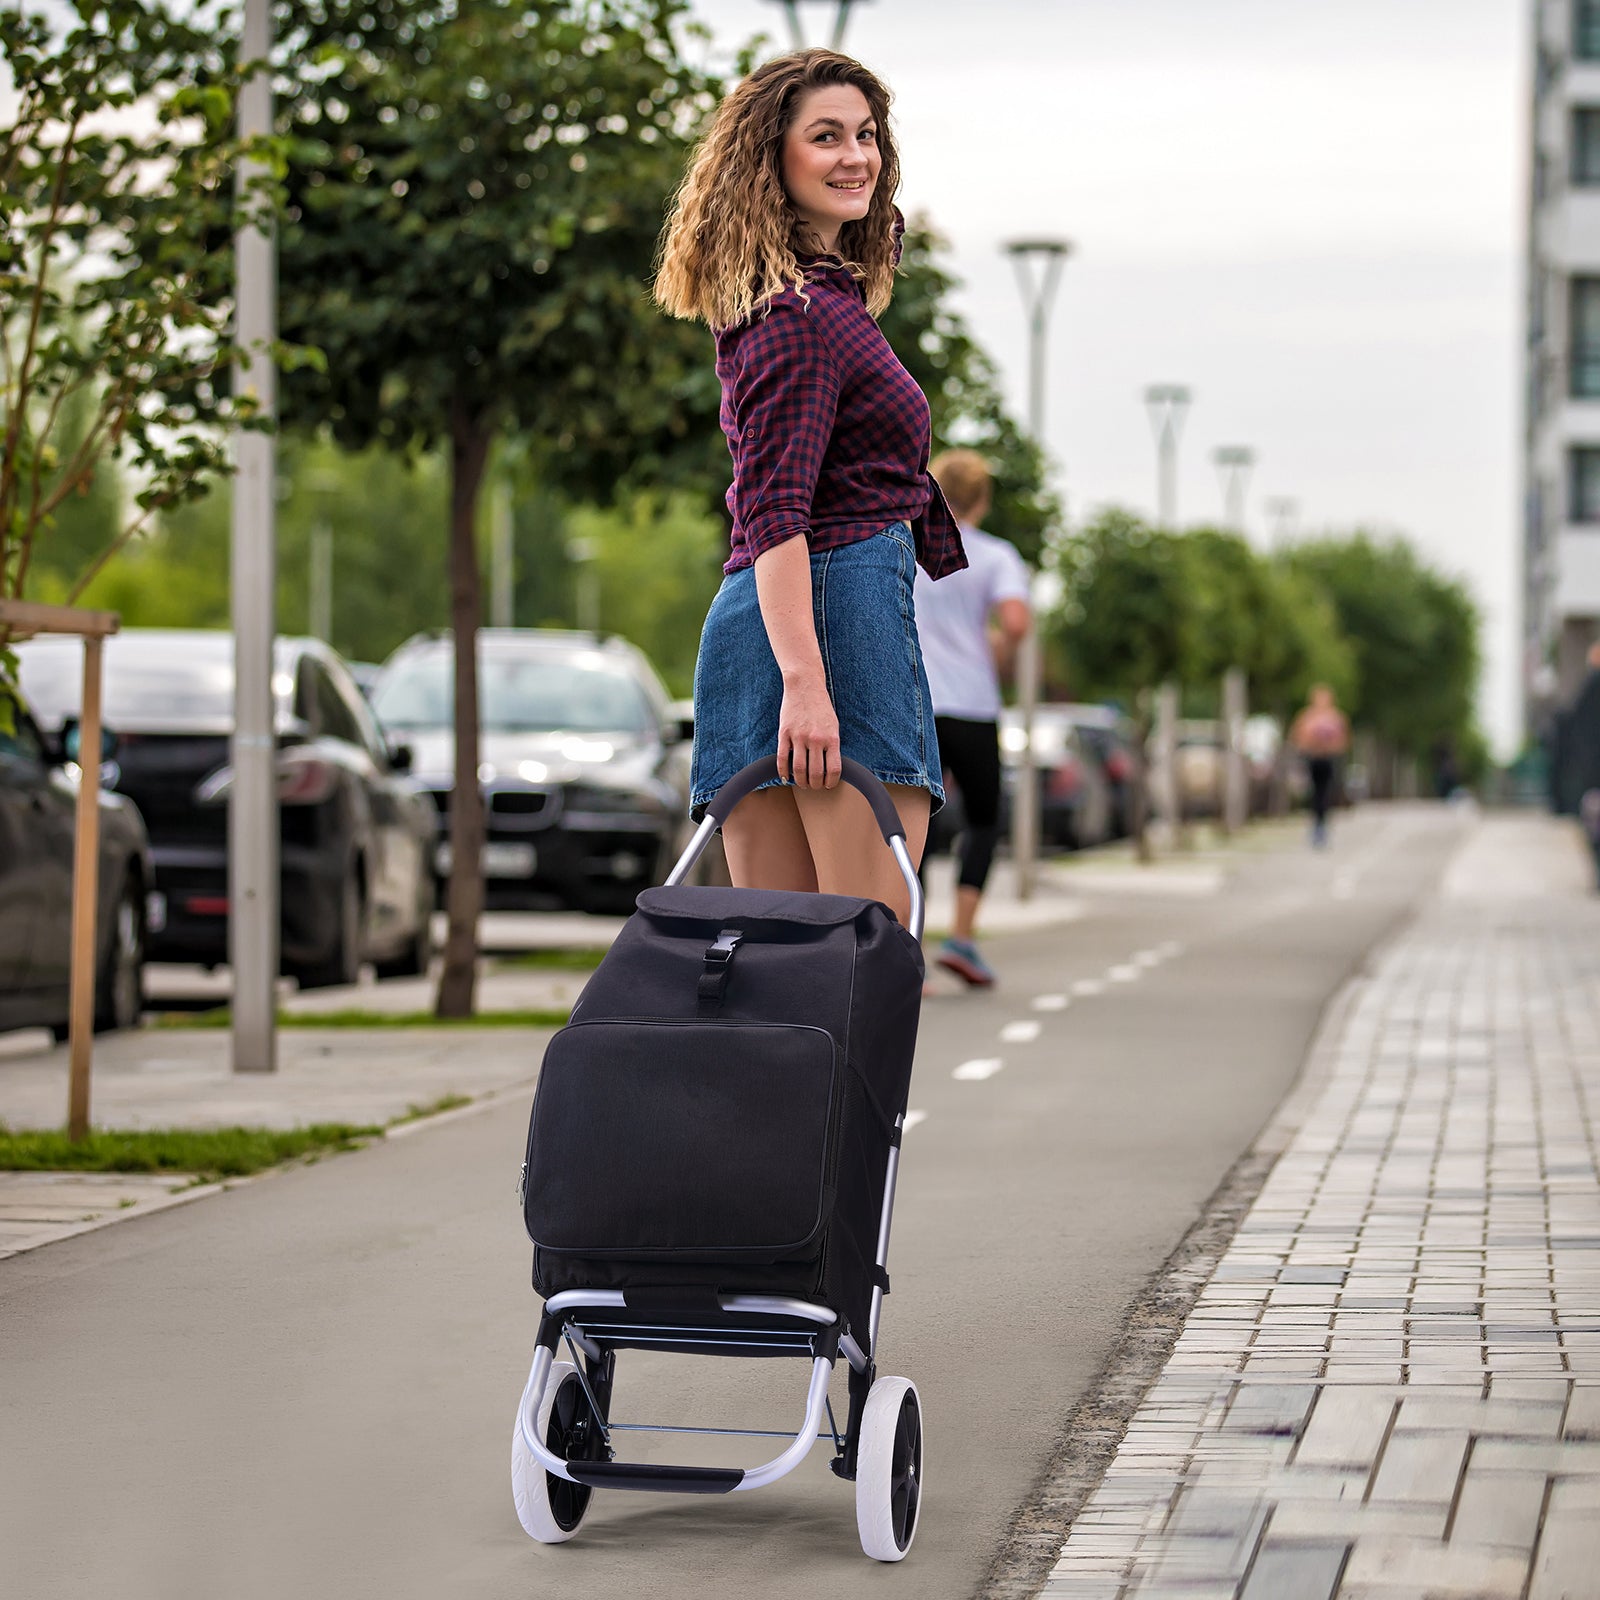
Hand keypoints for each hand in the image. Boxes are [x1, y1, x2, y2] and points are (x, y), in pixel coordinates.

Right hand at [777, 671, 839, 788]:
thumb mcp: (833, 725)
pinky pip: (783, 758)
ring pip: (799, 769)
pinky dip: (783, 771)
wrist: (805, 686)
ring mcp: (799, 736)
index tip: (828, 785)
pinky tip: (786, 777)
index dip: (831, 782)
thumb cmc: (821, 707)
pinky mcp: (784, 733)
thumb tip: (830, 767)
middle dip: (815, 785)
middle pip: (815, 773)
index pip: (833, 769)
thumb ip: (832, 745)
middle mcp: (816, 739)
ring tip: (802, 784)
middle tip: (814, 787)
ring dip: (800, 781)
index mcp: (831, 738)